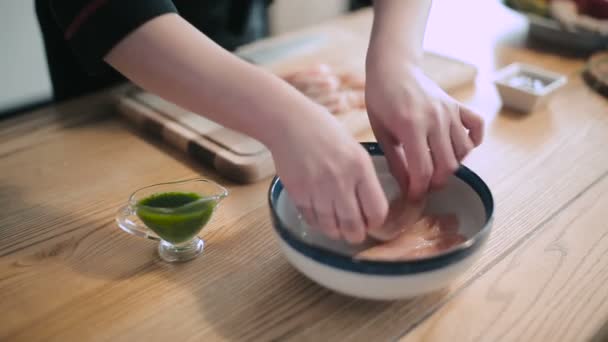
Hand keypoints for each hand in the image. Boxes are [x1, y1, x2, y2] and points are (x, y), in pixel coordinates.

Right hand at [267, 106, 387, 243]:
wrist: (290, 123)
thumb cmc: (325, 132)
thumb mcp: (355, 149)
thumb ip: (364, 177)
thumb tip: (370, 207)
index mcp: (360, 168)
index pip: (376, 211)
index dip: (376, 223)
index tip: (372, 222)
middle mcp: (340, 180)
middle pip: (353, 226)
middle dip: (356, 235)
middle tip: (355, 233)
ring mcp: (317, 188)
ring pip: (331, 227)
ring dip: (336, 232)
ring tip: (338, 228)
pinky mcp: (298, 193)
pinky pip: (312, 219)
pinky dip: (318, 223)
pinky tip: (321, 217)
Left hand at [365, 61, 483, 199]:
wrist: (393, 68)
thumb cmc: (381, 99)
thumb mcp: (381, 132)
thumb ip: (396, 161)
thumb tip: (407, 187)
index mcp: (411, 126)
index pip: (423, 170)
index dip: (419, 189)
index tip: (413, 196)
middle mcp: (435, 119)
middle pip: (447, 165)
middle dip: (435, 182)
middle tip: (424, 184)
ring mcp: (449, 111)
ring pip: (463, 151)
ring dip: (451, 165)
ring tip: (435, 166)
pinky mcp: (457, 105)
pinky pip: (476, 128)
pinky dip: (473, 141)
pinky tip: (457, 147)